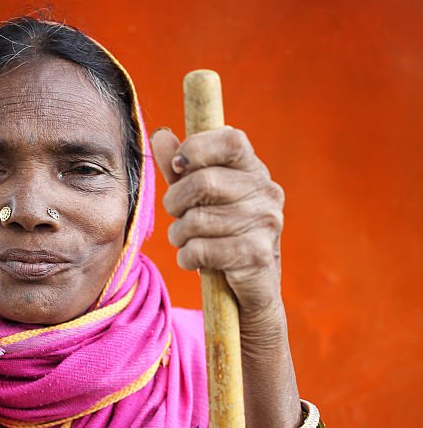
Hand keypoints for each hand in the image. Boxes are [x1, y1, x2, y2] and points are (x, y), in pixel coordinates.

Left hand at [151, 127, 284, 319]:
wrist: (251, 291)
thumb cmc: (221, 235)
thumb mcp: (200, 198)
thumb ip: (181, 167)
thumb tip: (160, 135)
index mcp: (254, 171)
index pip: (231, 140)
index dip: (197, 148)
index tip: (179, 166)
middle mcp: (266, 192)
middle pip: (204, 181)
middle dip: (175, 201)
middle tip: (176, 214)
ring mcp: (265, 223)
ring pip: (197, 220)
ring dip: (179, 235)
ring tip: (187, 241)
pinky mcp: (256, 255)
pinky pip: (201, 250)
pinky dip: (187, 258)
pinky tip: (195, 261)